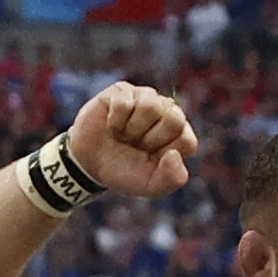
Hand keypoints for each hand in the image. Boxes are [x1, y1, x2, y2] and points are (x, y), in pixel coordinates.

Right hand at [63, 81, 201, 198]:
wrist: (89, 165)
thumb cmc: (125, 172)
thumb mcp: (151, 185)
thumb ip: (172, 178)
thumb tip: (174, 155)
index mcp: (180, 134)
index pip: (187, 141)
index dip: (164, 155)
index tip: (149, 159)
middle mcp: (167, 111)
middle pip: (175, 118)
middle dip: (151, 139)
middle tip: (136, 145)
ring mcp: (145, 97)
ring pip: (151, 106)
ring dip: (131, 129)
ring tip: (123, 135)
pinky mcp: (122, 91)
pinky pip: (125, 103)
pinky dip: (115, 121)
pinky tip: (111, 125)